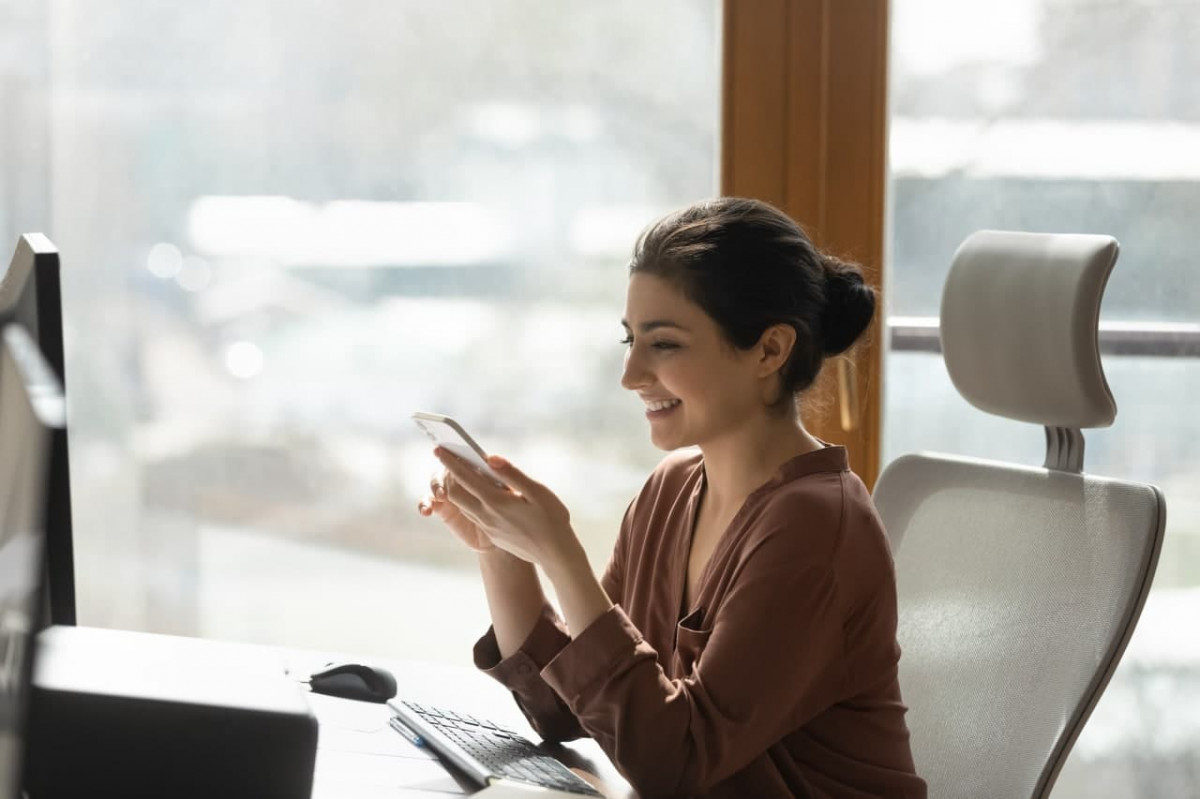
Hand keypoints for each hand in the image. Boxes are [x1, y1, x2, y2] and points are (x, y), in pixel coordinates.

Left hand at [432, 448, 580, 569]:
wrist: (556, 554)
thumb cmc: (551, 519)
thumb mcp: (537, 492)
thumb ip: (511, 474)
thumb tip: (490, 458)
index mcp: (496, 502)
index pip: (465, 477)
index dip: (450, 462)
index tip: (438, 449)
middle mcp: (487, 516)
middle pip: (455, 493)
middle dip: (448, 475)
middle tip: (447, 460)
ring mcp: (488, 528)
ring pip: (463, 506)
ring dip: (456, 489)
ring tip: (458, 474)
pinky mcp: (493, 536)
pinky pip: (473, 515)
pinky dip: (468, 501)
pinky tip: (477, 495)